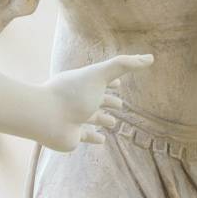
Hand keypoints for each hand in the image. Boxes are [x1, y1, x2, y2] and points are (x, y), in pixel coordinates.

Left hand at [33, 53, 153, 150]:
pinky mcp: (73, 135)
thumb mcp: (100, 75)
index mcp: (85, 83)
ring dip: (102, 119)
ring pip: (91, 118)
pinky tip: (102, 140)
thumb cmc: (73, 94)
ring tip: (112, 123)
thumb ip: (124, 65)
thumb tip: (150, 57)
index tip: (120, 82)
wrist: (46, 117)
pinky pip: (85, 136)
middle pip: (97, 99)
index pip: (101, 80)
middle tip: (120, 105)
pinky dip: (94, 137)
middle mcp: (80, 99)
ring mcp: (75, 118)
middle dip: (108, 101)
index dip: (112, 80)